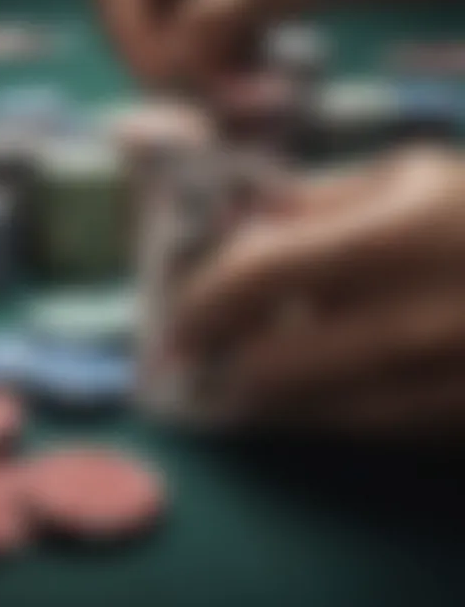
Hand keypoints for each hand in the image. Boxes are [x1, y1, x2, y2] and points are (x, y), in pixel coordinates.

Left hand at [175, 146, 464, 436]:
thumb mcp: (408, 176)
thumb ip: (317, 202)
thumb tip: (236, 231)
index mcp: (398, 235)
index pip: (259, 278)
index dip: (200, 306)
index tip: (170, 327)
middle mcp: (418, 319)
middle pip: (274, 368)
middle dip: (223, 365)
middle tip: (197, 358)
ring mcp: (446, 383)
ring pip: (315, 413)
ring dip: (262, 398)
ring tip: (238, 377)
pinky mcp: (460, 423)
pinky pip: (365, 430)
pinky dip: (317, 413)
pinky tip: (300, 393)